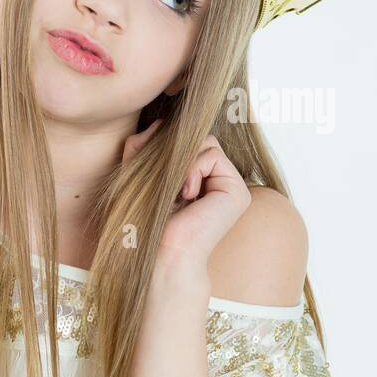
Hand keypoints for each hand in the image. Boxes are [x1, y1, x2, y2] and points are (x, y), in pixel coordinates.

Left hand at [122, 119, 251, 276]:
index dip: (169, 149)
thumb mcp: (138, 175)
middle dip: (176, 153)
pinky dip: (192, 169)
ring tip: (177, 192)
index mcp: (201, 182)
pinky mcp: (237, 191)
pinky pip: (212, 154)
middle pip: (200, 138)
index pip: (188, 143)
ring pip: (206, 142)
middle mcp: (219, 184)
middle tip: (168, 184)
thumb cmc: (146, 222)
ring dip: (183, 163)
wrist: (159, 254)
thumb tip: (160, 122)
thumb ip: (145, 146)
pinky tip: (187, 195)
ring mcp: (231, 187)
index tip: (156, 175)